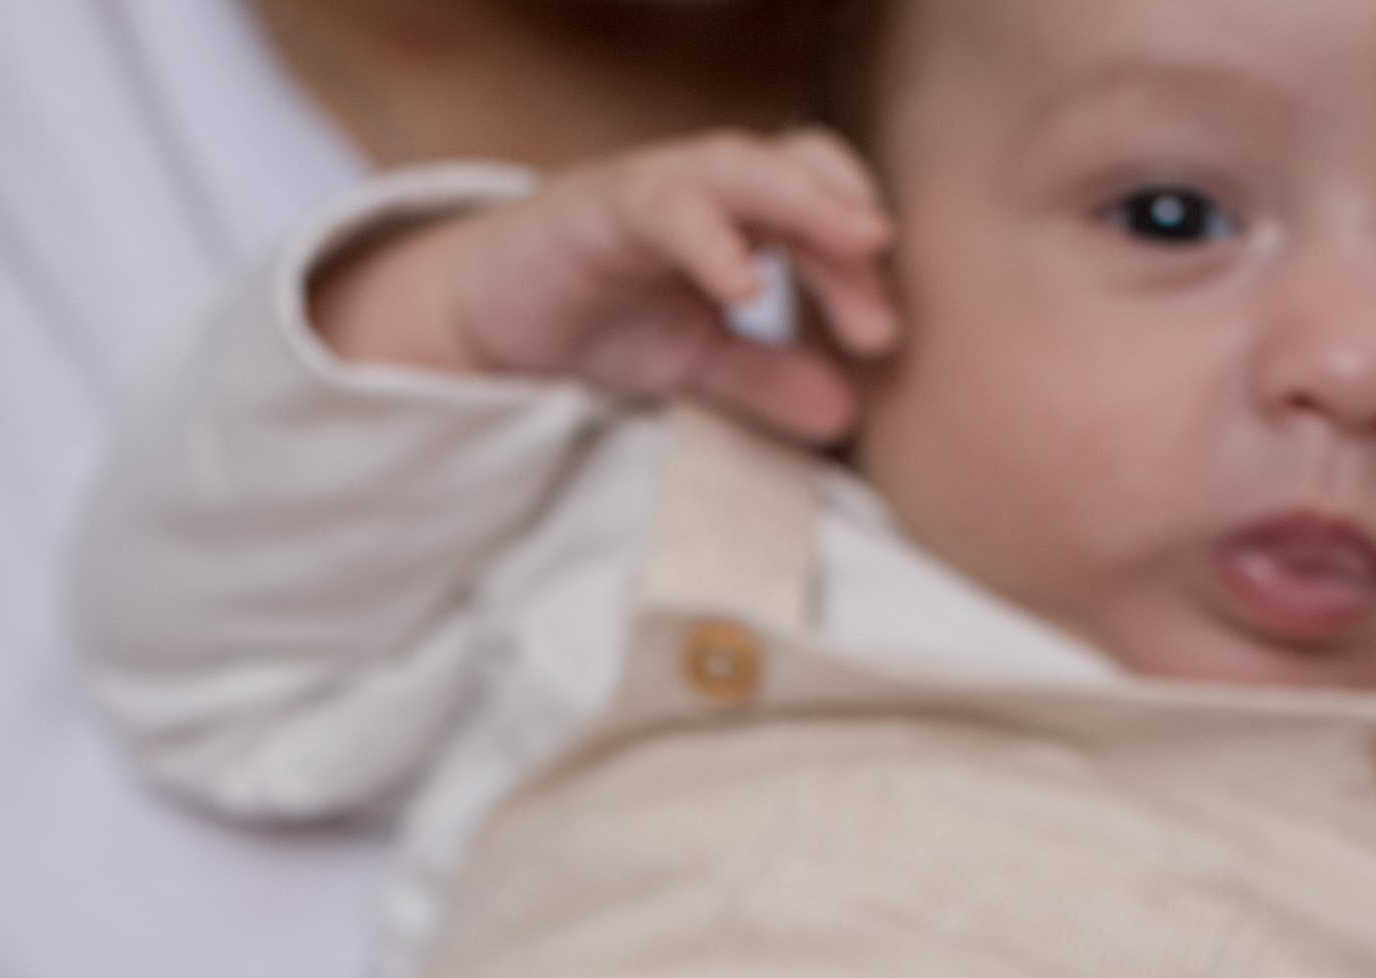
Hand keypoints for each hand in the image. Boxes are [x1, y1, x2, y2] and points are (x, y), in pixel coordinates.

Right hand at [311, 128, 899, 442]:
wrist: (491, 319)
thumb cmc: (596, 319)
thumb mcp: (694, 361)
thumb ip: (766, 379)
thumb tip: (845, 414)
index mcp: (735, 212)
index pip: (821, 210)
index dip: (858, 264)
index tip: (884, 339)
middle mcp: (702, 183)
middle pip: (798, 170)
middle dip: (848, 225)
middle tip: (883, 299)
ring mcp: (651, 186)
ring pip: (743, 166)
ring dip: (807, 203)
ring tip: (857, 249)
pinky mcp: (599, 207)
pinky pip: (666, 204)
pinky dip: (713, 238)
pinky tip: (748, 284)